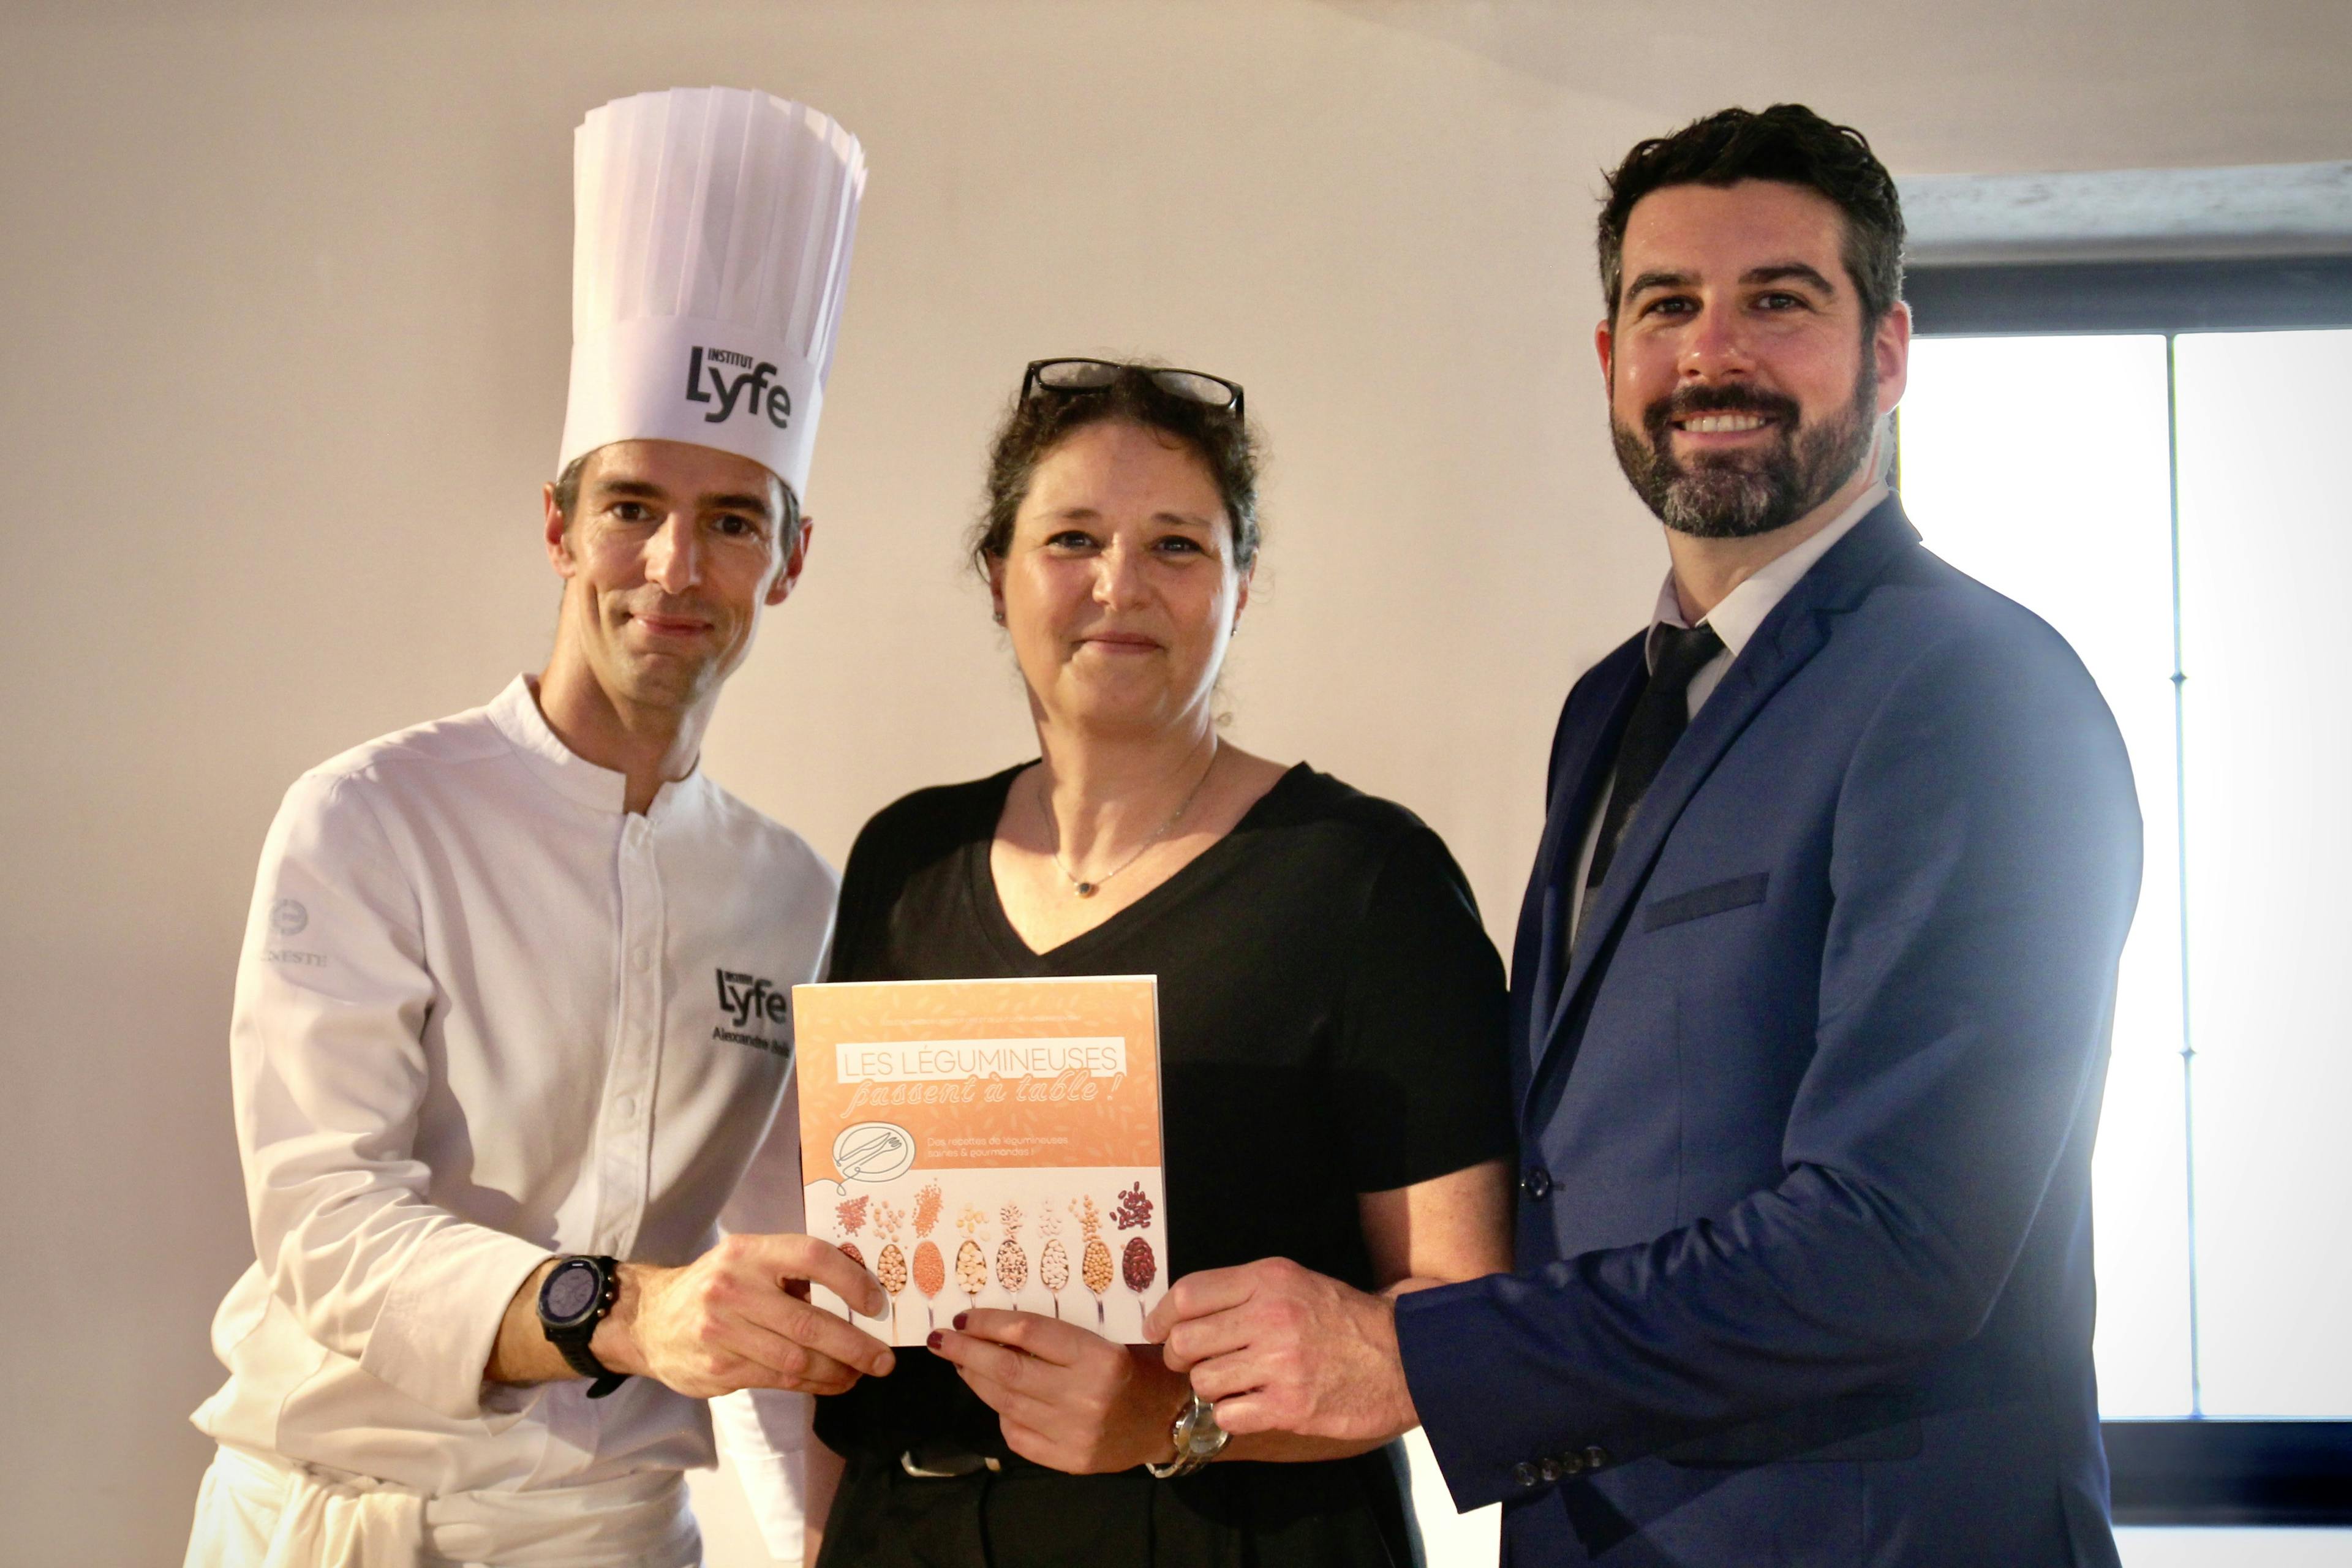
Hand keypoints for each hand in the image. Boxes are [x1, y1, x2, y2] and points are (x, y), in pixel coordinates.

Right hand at [601, 1234, 895, 1398]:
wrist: (648, 1320)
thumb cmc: (715, 1286)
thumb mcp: (746, 1259)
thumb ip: (791, 1269)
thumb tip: (858, 1291)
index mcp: (747, 1252)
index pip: (811, 1257)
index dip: (851, 1280)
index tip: (876, 1303)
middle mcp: (733, 1289)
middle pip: (808, 1322)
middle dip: (855, 1344)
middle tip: (884, 1358)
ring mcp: (722, 1333)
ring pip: (796, 1359)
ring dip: (838, 1371)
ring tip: (862, 1373)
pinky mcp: (718, 1369)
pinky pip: (778, 1380)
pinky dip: (814, 1384)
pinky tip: (833, 1383)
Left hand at [930, 1309, 1191, 1473]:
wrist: (1172, 1420)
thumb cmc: (1140, 1366)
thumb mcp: (1109, 1336)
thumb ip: (1062, 1333)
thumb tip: (999, 1323)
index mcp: (1100, 1357)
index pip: (1029, 1333)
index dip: (989, 1323)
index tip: (964, 1316)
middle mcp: (1084, 1397)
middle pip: (1006, 1371)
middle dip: (966, 1352)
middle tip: (940, 1338)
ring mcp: (1074, 1434)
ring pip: (1004, 1403)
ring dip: (975, 1379)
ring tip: (960, 1360)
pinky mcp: (1068, 1461)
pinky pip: (1016, 1434)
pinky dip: (1000, 1411)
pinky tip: (996, 1395)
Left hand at [1145, 1258, 1417, 1443]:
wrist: (1403, 1358)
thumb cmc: (1341, 1319)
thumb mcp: (1294, 1282)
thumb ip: (1242, 1291)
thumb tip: (1178, 1312)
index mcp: (1268, 1278)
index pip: (1187, 1294)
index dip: (1161, 1317)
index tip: (1158, 1330)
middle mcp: (1271, 1315)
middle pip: (1186, 1340)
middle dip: (1179, 1356)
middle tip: (1192, 1363)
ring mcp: (1280, 1363)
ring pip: (1203, 1381)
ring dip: (1211, 1387)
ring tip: (1235, 1382)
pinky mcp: (1290, 1407)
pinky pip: (1229, 1415)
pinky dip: (1233, 1414)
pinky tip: (1254, 1404)